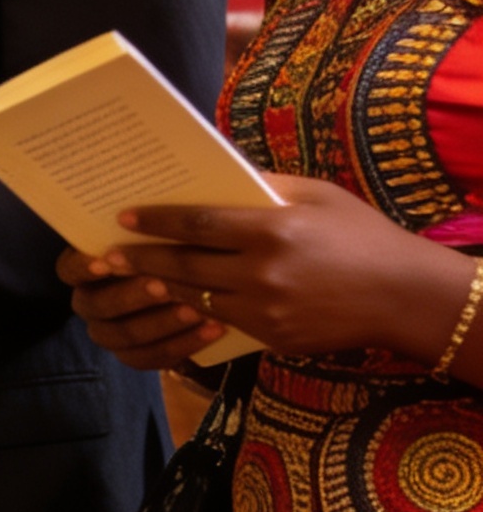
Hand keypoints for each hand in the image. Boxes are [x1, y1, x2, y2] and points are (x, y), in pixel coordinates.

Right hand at [57, 244, 222, 369]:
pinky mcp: (135, 356)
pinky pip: (153, 357)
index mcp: (82, 270)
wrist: (195, 283)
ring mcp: (109, 333)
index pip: (68, 270)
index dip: (83, 268)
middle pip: (98, 305)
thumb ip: (151, 230)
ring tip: (198, 310)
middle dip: (131, 296)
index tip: (105, 260)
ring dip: (162, 323)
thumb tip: (149, 199)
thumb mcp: (157, 234)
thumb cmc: (171, 245)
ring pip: (125, 335)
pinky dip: (184, 344)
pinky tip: (214, 330)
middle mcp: (89, 303)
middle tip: (163, 285)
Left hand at [60, 174, 474, 366]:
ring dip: (160, 288)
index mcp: (270, 230)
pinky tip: (176, 302)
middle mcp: (261, 272)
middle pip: (183, 265)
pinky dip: (196, 310)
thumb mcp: (316, 196)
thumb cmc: (360, 235)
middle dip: (142, 260)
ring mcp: (264, 309)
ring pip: (195, 298)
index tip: (125, 217)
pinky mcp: (270, 336)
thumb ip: (263, 187)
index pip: (196, 223)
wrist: (403, 295)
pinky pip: (221, 321)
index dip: (156, 221)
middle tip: (108, 255)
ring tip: (132, 278)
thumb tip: (215, 175)